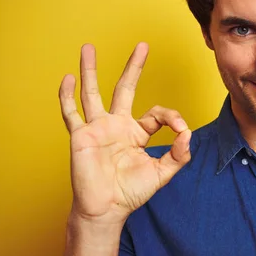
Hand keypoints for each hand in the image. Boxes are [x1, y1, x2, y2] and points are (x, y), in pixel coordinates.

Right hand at [58, 42, 190, 223]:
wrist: (106, 210)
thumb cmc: (130, 192)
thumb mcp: (161, 174)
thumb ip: (178, 155)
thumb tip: (188, 134)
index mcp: (136, 132)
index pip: (156, 113)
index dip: (172, 117)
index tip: (181, 128)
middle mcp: (116, 125)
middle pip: (125, 88)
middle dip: (134, 67)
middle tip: (142, 45)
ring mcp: (97, 128)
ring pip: (93, 93)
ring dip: (90, 70)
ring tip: (88, 47)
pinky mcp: (81, 136)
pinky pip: (71, 113)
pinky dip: (67, 96)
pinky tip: (68, 78)